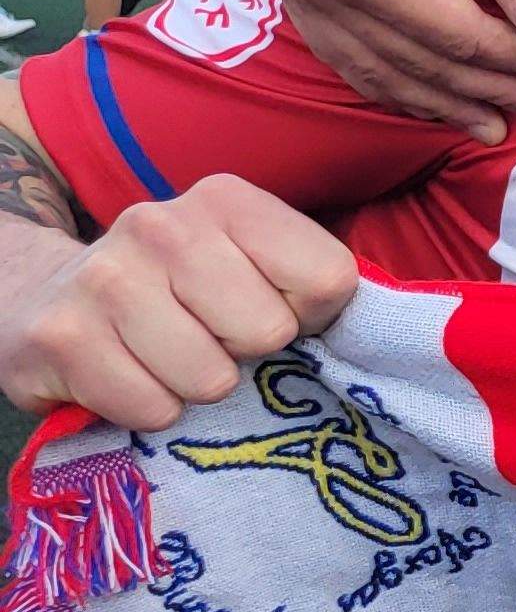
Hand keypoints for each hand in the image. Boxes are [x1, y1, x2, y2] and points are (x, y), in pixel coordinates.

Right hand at [0, 177, 360, 433]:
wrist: (46, 300)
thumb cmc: (177, 292)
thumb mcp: (247, 262)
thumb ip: (310, 281)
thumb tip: (374, 330)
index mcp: (226, 201)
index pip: (328, 280)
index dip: (311, 316)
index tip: (273, 309)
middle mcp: (161, 225)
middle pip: (270, 331)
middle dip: (247, 351)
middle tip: (207, 336)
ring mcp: (105, 279)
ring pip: (211, 380)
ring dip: (195, 386)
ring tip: (164, 355)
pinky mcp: (60, 339)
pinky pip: (153, 410)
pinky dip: (148, 410)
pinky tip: (126, 374)